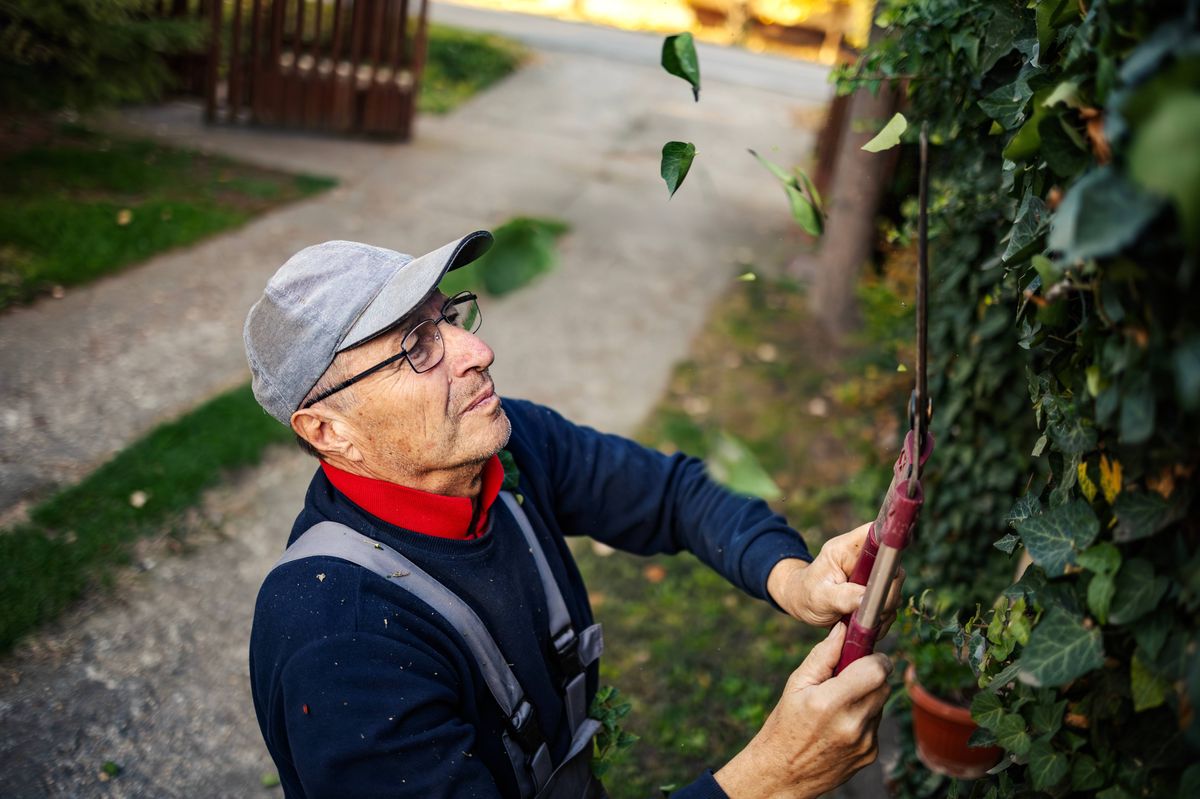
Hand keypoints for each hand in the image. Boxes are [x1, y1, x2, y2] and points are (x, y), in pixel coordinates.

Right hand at [713, 623, 892, 798]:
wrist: (783, 773)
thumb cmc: (785, 724)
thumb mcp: (796, 685)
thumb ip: (823, 655)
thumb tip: (843, 629)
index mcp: (830, 702)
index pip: (876, 670)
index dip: (875, 658)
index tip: (866, 655)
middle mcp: (851, 724)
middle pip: (883, 685)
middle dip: (871, 676)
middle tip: (848, 678)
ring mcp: (864, 743)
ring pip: (880, 704)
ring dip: (866, 697)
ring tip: (839, 705)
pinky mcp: (870, 755)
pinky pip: (876, 725)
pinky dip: (863, 719)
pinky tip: (840, 725)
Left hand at [767, 523, 904, 635]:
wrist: (802, 602)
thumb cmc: (807, 594)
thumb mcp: (820, 597)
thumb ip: (844, 597)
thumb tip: (867, 599)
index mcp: (847, 549)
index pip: (875, 533)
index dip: (891, 539)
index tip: (898, 557)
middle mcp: (863, 558)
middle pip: (892, 565)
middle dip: (888, 590)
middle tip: (872, 609)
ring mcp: (872, 574)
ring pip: (894, 587)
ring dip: (884, 607)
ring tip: (861, 619)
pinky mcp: (876, 590)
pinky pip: (889, 603)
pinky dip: (882, 617)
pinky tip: (865, 623)